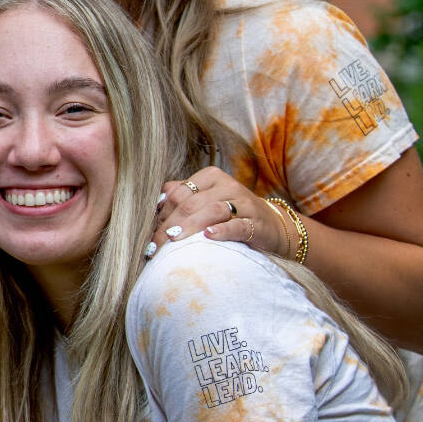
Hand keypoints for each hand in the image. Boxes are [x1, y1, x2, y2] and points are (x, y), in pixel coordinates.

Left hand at [152, 167, 290, 259]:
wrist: (271, 225)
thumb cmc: (231, 213)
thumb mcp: (206, 198)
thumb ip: (182, 195)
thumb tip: (155, 202)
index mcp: (211, 176)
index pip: (179, 192)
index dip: (161, 213)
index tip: (150, 232)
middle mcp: (227, 185)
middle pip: (191, 203)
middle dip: (169, 224)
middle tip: (154, 244)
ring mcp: (243, 203)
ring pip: (211, 211)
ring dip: (189, 226)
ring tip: (173, 239)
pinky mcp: (256, 223)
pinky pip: (237, 225)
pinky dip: (222, 230)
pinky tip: (208, 236)